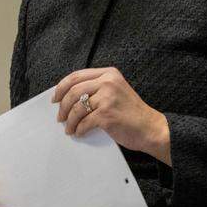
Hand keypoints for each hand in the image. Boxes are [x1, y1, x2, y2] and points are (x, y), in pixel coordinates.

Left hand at [53, 67, 170, 164]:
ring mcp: (108, 98)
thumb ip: (97, 88)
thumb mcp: (116, 91)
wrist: (150, 128)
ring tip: (69, 128)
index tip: (55, 98)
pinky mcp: (107, 115)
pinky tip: (79, 133)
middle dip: (62, 106)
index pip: (76, 76)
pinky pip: (84, 122)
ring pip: (76, 108)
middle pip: (73, 91)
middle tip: (60, 117)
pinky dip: (79, 129)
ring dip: (69, 121)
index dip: (61, 87)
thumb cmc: (132, 112)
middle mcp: (108, 82)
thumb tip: (68, 97)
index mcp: (109, 73)